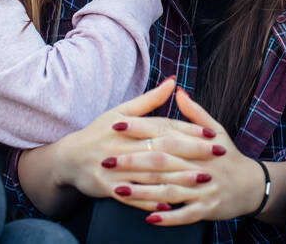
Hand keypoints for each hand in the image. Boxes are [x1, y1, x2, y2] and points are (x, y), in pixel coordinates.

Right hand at [44, 77, 220, 203]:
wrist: (67, 158)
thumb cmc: (99, 132)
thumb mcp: (121, 111)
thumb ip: (150, 100)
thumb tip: (174, 81)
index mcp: (131, 126)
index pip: (165, 127)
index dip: (190, 131)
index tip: (213, 135)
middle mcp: (124, 145)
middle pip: (163, 149)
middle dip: (192, 152)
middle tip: (218, 155)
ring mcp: (115, 168)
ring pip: (151, 174)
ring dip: (178, 177)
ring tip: (202, 179)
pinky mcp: (107, 188)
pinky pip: (131, 197)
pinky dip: (150, 202)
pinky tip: (170, 205)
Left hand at [117, 87, 265, 225]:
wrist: (253, 186)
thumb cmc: (229, 156)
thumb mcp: (217, 130)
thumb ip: (194, 113)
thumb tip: (177, 89)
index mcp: (199, 143)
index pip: (165, 132)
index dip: (140, 128)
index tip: (116, 125)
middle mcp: (201, 164)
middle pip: (163, 161)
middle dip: (133, 160)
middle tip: (107, 159)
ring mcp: (204, 188)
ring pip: (170, 189)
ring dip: (143, 190)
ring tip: (118, 190)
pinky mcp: (207, 209)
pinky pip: (185, 214)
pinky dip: (168, 216)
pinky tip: (149, 217)